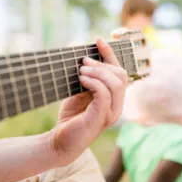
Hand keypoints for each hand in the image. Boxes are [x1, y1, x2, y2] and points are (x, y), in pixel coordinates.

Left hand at [50, 38, 127, 164]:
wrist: (60, 142)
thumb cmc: (70, 117)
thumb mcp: (79, 93)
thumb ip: (87, 79)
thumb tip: (85, 58)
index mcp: (113, 99)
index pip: (119, 73)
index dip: (110, 54)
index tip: (98, 40)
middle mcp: (117, 106)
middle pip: (121, 76)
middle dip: (102, 64)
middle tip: (83, 62)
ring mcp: (111, 113)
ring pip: (115, 83)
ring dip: (97, 72)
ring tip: (81, 70)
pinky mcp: (100, 118)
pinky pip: (104, 94)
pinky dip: (93, 82)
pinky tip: (81, 79)